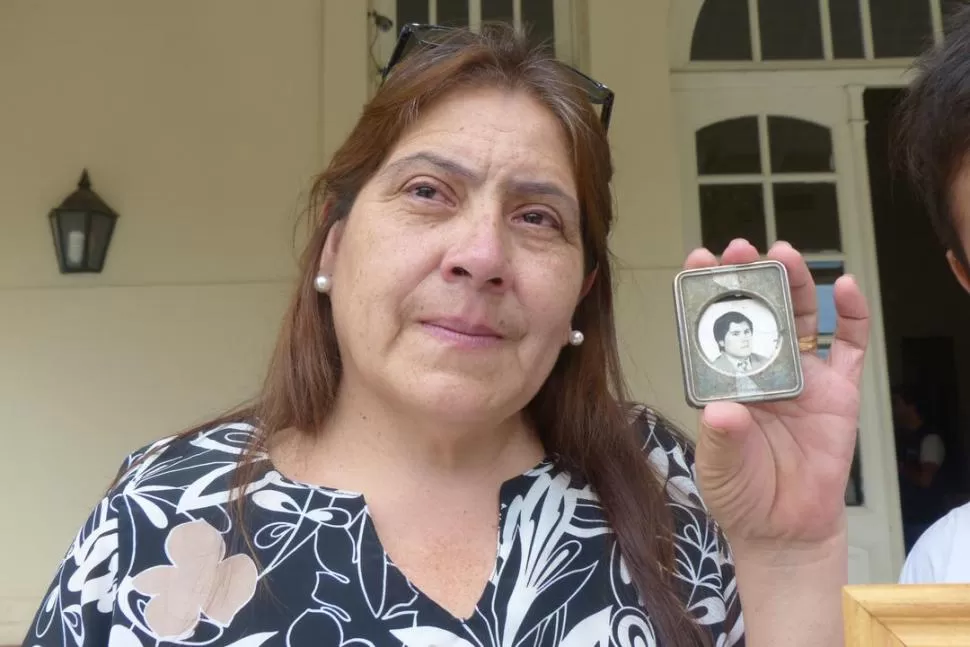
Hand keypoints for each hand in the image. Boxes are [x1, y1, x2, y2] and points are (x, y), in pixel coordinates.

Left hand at [686, 239, 868, 559]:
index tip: (700, 259)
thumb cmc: (741, 492)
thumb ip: (721, 439)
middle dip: (750, 276)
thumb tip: (724, 411)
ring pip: (801, 317)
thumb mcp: (719, 467)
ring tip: (785, 253)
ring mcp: (802, 376)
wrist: (785, 529)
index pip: (712, 325)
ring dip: (795, 283)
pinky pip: (849, 346)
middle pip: (757, 310)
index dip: (707, 292)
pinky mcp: (838, 392)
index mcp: (724, 379)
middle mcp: (762, 369)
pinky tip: (845, 286)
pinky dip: (852, 315)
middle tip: (742, 247)